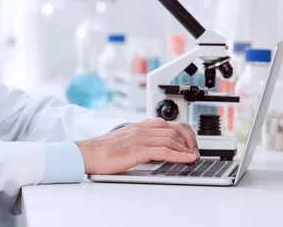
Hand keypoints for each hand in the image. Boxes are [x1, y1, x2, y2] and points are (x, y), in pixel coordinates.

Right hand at [75, 118, 199, 174]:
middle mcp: (140, 129)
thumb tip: (151, 149)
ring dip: (186, 148)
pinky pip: (164, 150)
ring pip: (171, 138)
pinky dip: (179, 155)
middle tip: (195, 151)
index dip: (182, 131)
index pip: (166, 123)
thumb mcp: (123, 141)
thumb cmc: (102, 150)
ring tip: (193, 156)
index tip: (189, 142)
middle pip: (173, 129)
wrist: (87, 154)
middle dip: (189, 140)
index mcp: (137, 126)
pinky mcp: (137, 150)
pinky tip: (187, 159)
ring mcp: (139, 138)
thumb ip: (137, 140)